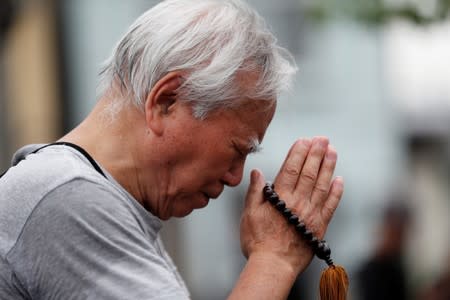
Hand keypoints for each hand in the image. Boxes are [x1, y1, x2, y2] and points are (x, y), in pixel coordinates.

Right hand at [240, 136, 343, 273]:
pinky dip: (336, 192)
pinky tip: (340, 180)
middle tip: (323, 139)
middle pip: (309, 173)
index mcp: (280, 198)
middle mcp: (298, 202)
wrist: (273, 266)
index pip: (290, 169)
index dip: (298, 153)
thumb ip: (255, 192)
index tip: (304, 140)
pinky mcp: (319, 226)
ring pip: (322, 185)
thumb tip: (257, 172)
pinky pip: (331, 206)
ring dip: (328, 167)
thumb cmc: (257, 242)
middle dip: (316, 154)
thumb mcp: (249, 214)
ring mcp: (311, 214)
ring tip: (333, 151)